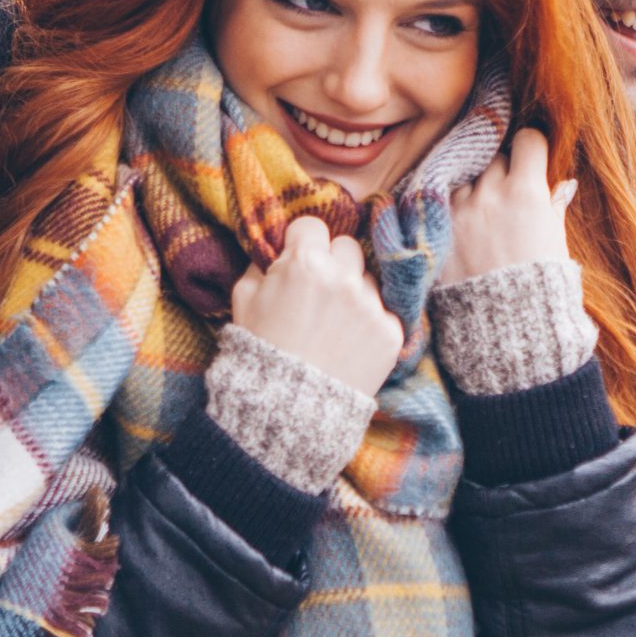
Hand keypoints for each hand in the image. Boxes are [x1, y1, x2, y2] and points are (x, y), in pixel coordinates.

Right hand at [229, 215, 402, 394]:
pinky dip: (369, 323)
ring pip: (368, 279)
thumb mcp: (244, 299)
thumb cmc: (260, 351)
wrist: (288, 410)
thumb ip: (263, 264)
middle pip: (347, 246)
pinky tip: (349, 342)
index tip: (298, 260)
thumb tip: (280, 248)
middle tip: (318, 291)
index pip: (312, 226)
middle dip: (333, 262)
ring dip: (353, 292)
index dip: (302, 244)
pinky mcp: (391, 332)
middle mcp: (343, 278)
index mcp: (304, 263)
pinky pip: (384, 311)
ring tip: (334, 323)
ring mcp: (371, 305)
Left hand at [443, 128, 575, 285]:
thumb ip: (553, 208)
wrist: (504, 331)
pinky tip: (464, 227)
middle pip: (495, 156)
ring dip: (475, 187)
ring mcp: (460, 210)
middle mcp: (491, 193)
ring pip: (466, 176)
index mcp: (527, 193)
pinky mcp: (438, 229)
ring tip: (484, 215)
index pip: (528, 140)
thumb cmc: (541, 291)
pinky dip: (453, 207)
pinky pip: (443, 200)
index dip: (531, 149)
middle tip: (508, 194)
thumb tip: (562, 186)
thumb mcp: (556, 244)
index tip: (531, 160)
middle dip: (503, 170)